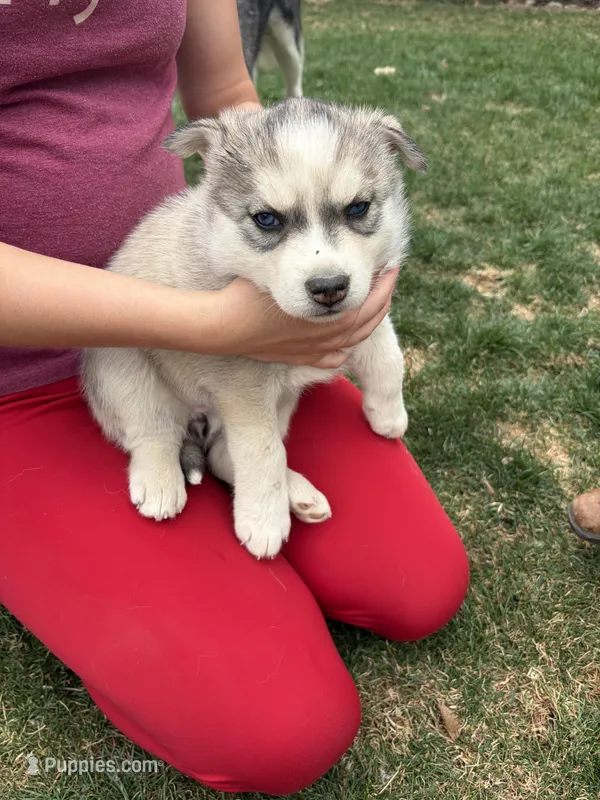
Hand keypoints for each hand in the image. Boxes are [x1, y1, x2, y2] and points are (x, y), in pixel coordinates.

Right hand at [212, 268, 398, 367]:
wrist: (227, 327)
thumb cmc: (251, 295)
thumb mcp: (286, 274)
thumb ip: (313, 271)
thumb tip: (329, 251)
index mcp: (334, 316)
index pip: (373, 298)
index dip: (384, 279)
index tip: (390, 262)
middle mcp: (332, 336)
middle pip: (371, 319)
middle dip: (384, 297)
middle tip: (389, 277)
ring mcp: (318, 350)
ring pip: (356, 339)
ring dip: (370, 321)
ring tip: (375, 304)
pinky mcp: (303, 359)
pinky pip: (336, 358)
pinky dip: (348, 349)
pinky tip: (349, 340)